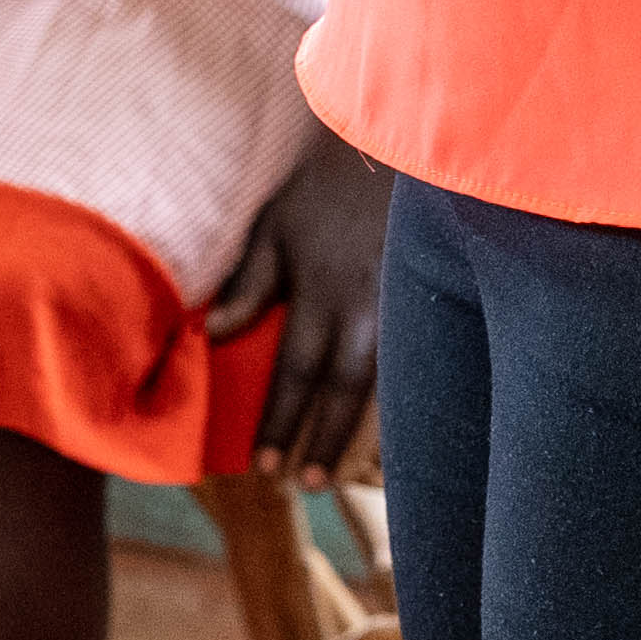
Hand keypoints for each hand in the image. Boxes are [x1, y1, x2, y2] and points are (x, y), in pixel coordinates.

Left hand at [204, 124, 391, 478]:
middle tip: (304, 486)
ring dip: (362, 431)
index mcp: (322, 293)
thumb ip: (249, 284)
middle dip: (322, 441)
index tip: (262, 465)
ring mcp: (404, 309)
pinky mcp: (428, 304)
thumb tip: (212, 335)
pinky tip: (396, 433)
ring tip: (343, 472)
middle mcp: (366, 309)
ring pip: (385, 386)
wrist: (391, 153)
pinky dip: (401, 403)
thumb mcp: (272, 227)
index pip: (296, 371)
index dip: (279, 421)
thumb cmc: (319, 192)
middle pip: (342, 391)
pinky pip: (413, 366)